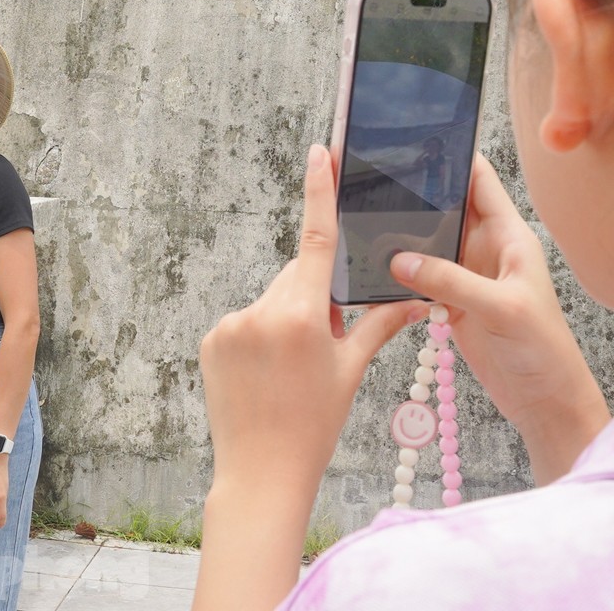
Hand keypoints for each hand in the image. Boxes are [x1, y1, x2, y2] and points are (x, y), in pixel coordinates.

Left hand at [201, 145, 422, 488]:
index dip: (319, 193)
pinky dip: (258, 334)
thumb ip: (379, 326)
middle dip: (314, 295)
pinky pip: (243, 321)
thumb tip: (415, 299)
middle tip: (323, 340)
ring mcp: (229, 325)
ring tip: (290, 368)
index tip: (319, 154)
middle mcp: (259, 311)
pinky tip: (264, 372)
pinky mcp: (211, 339)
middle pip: (295, 278)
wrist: (261, 471)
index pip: (316, 241)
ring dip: (286, 317)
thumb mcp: (350, 372)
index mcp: (300, 315)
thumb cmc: (313, 424)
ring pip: (270, 300)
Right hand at [389, 155, 608, 482]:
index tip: (415, 138)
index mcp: (508, 237)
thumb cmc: (542, 349)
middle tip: (371, 178)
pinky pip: (417, 278)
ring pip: (425, 243)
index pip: (479, 182)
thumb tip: (399, 259)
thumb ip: (451, 281)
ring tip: (361, 217)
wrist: (544, 399)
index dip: (451, 157)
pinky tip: (372, 268)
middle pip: (444, 209)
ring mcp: (465, 277)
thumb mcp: (502, 308)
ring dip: (400, 235)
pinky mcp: (449, 303)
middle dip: (413, 194)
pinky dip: (396, 274)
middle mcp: (485, 251)